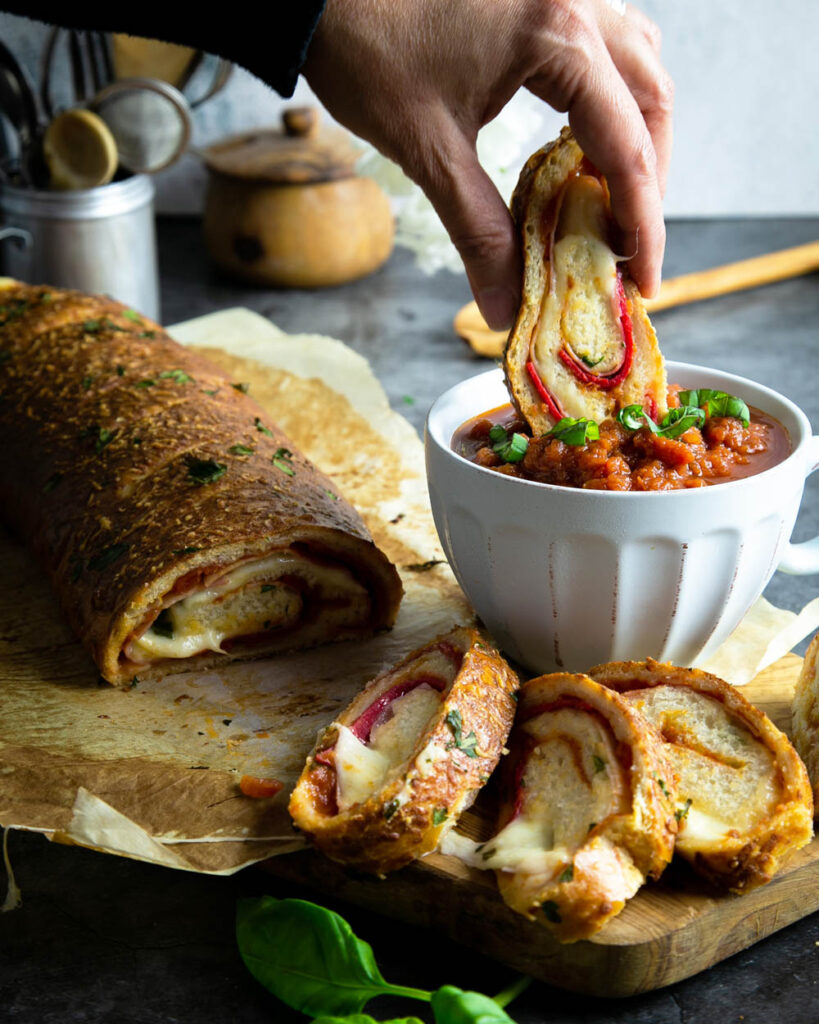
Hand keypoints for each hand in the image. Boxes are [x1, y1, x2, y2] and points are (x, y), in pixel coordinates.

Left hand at [304, 0, 672, 328]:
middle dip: (648, 180)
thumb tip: (505, 306)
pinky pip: (604, 45)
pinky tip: (587, 137)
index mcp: (558, 35)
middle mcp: (577, 1)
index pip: (626, 146)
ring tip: (616, 198)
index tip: (643, 280)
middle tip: (629, 245)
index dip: (642, 223)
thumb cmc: (365, 50)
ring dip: (636, 133)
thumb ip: (477, 231)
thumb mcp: (427, 149)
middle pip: (651, 99)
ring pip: (637, 64)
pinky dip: (609, 98)